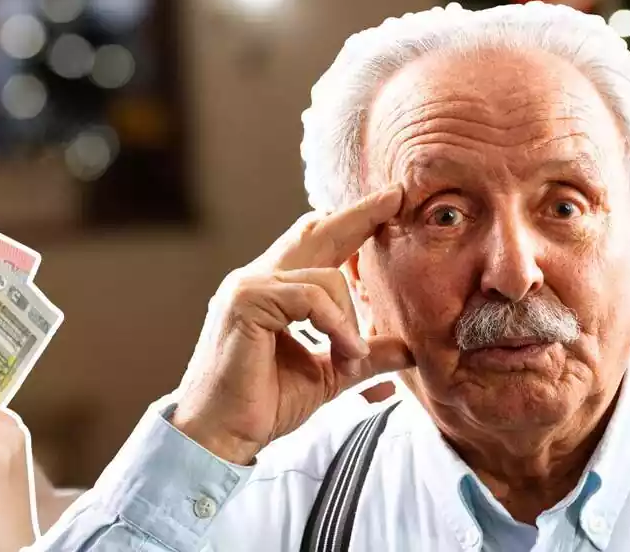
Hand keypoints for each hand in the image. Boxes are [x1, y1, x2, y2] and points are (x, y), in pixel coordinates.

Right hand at [171, 188, 413, 464]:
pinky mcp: (246, 301)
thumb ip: (363, 355)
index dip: (349, 222)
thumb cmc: (262, 404)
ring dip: (350, 322)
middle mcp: (257, 278)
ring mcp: (248, 286)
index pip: (314, 243)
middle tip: (395, 196)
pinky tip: (344, 356)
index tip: (386, 203)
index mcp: (272, 291)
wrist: (220, 434)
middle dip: (359, 215)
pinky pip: (311, 298)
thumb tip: (408, 348)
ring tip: (351, 361)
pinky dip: (336, 327)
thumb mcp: (327, 374)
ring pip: (325, 277)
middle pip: (316, 232)